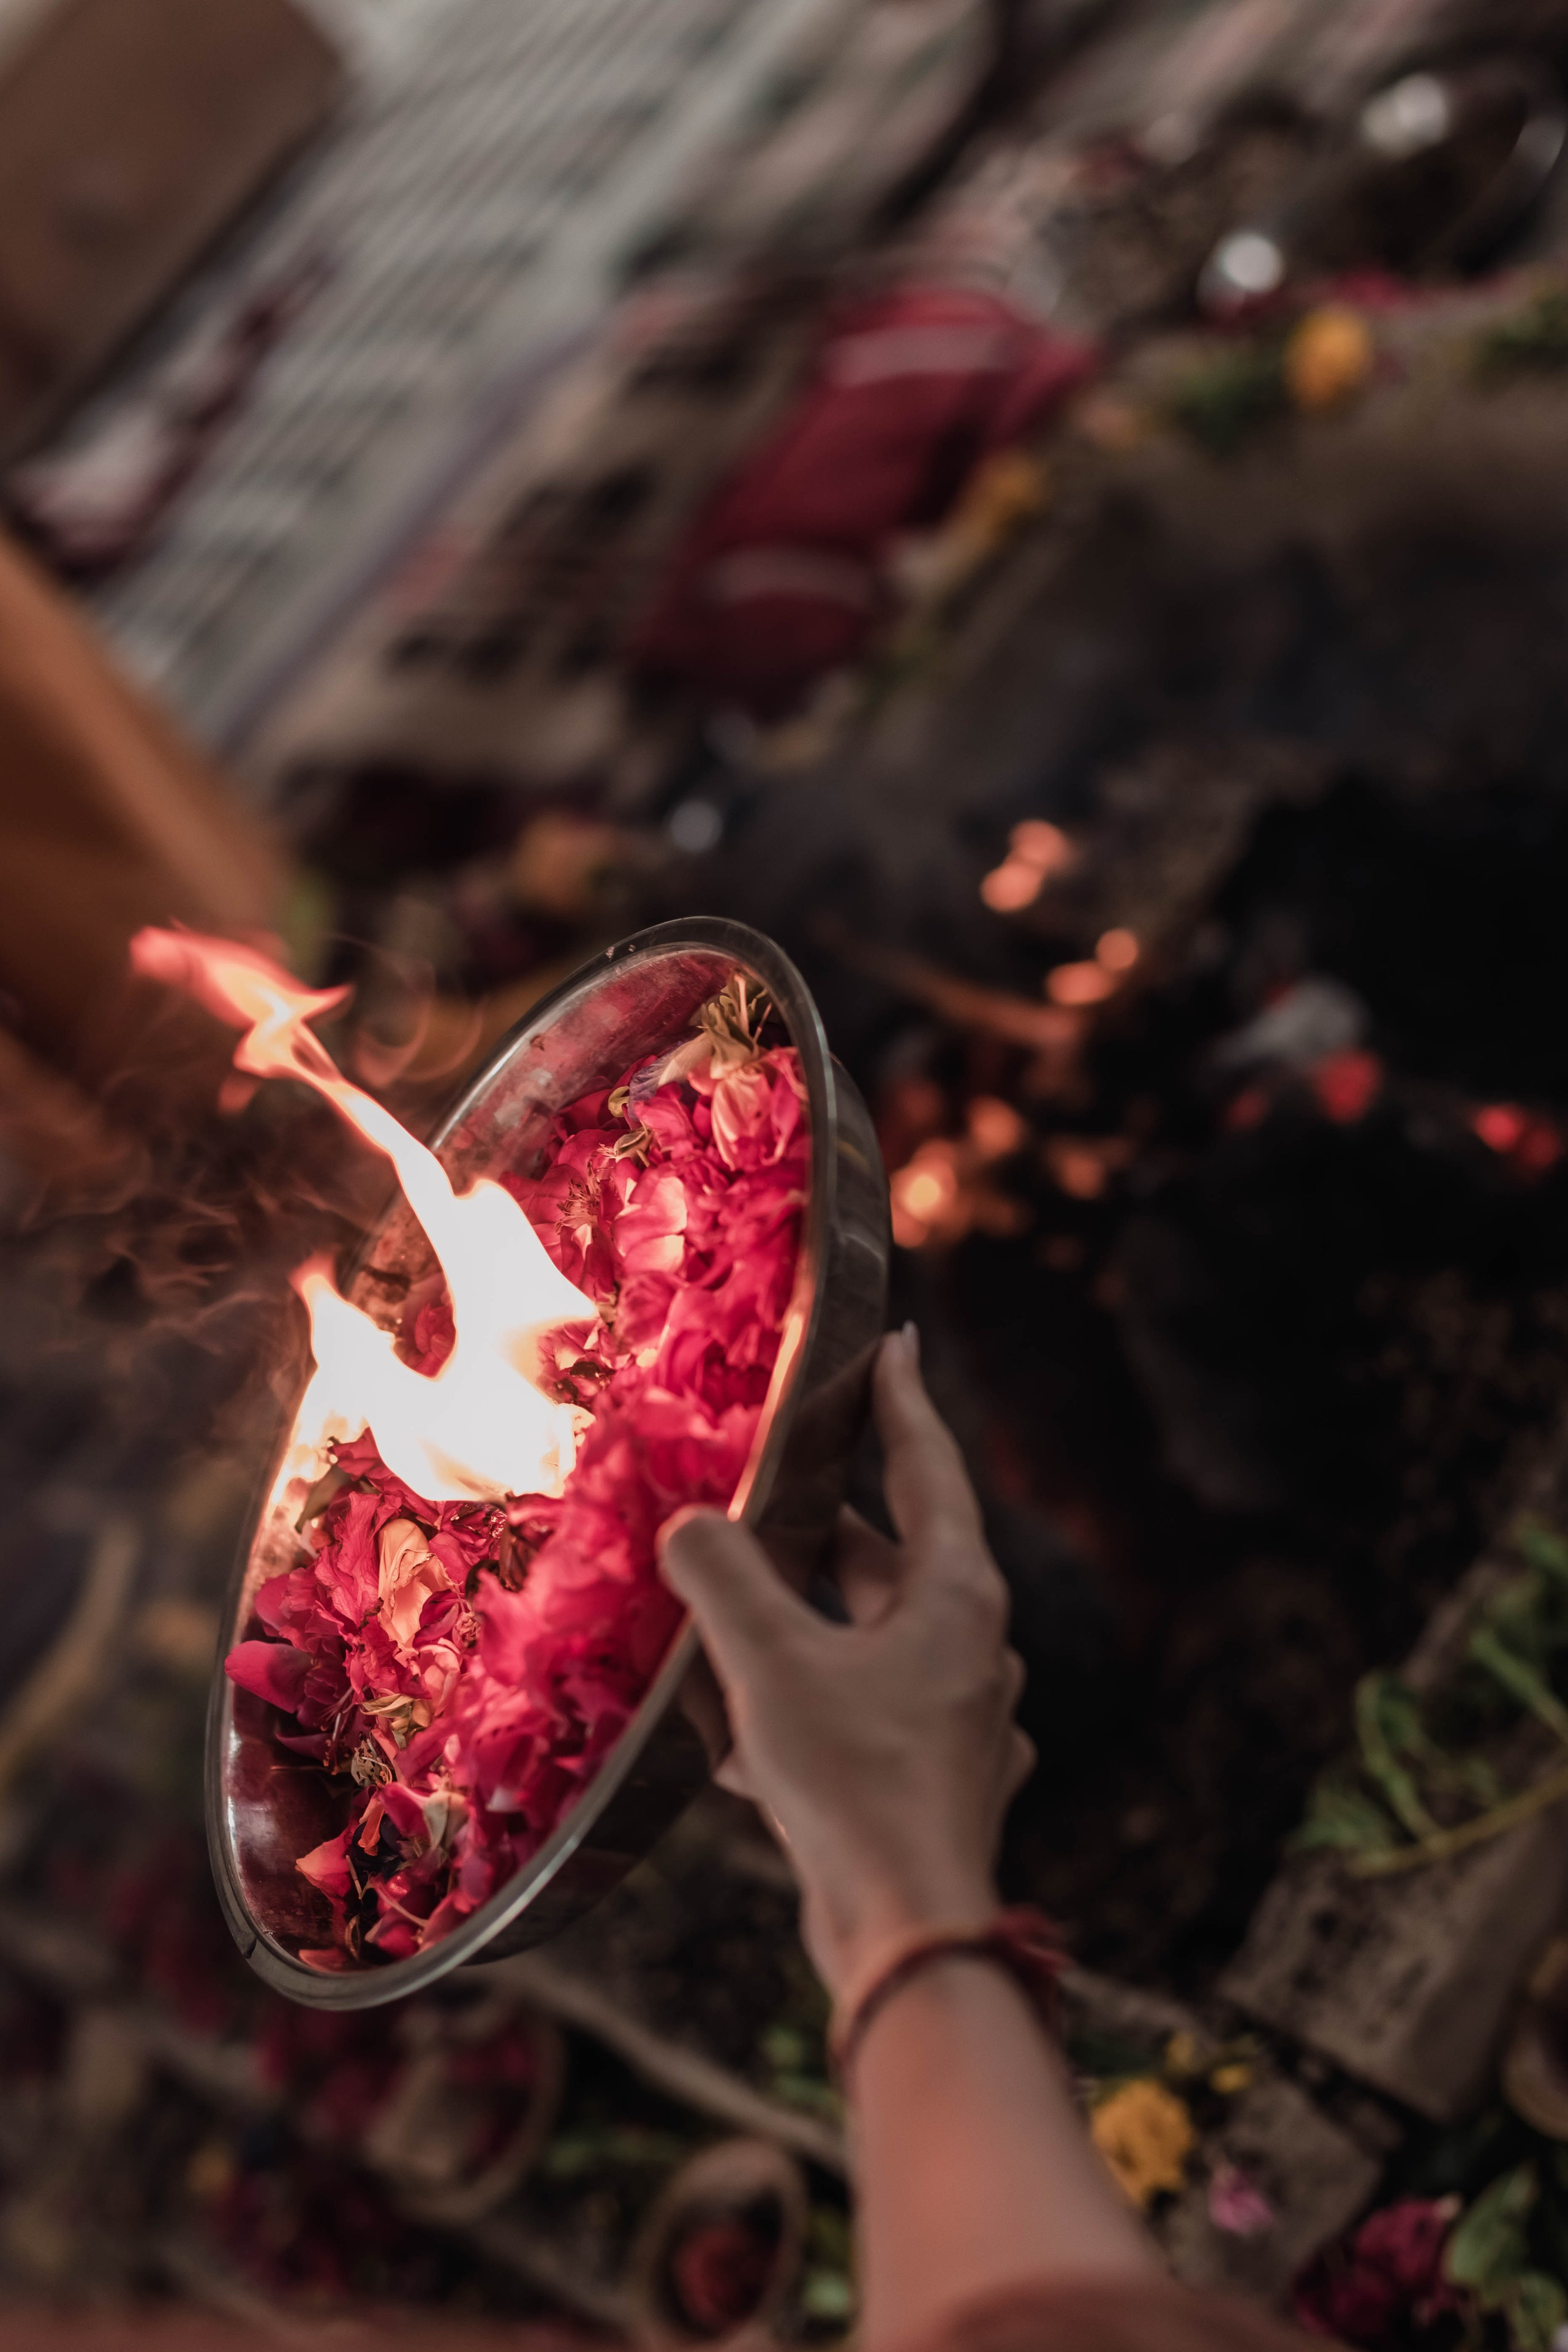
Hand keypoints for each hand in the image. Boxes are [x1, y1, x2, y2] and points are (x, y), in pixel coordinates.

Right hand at [658, 1327, 1034, 2000]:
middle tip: (770, 1484)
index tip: (890, 1343)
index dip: (900, 1403)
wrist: (910, 1935)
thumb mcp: (771, 1662)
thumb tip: (688, 1526)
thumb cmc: (854, 1781)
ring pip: (870, 1644)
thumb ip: (722, 1579)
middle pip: (890, 1560)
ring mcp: (960, 1722)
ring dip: (803, 1630)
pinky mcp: (935, 1785)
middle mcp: (973, 1650)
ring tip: (729, 1617)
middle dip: (822, 1528)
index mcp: (957, 1597)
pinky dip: (806, 1716)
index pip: (927, 1469)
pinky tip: (741, 1748)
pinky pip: (862, 1720)